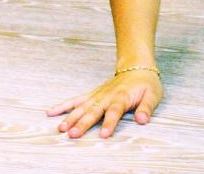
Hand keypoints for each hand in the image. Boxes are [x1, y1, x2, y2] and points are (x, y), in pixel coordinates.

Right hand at [46, 69, 162, 138]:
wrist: (136, 67)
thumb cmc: (145, 83)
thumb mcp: (152, 95)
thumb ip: (146, 108)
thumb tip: (142, 120)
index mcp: (122, 97)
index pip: (114, 111)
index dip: (109, 123)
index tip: (103, 134)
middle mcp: (106, 96)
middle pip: (93, 111)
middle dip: (83, 123)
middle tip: (73, 134)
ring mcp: (97, 95)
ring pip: (81, 106)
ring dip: (70, 117)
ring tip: (61, 128)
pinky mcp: (91, 95)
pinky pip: (75, 100)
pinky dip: (63, 106)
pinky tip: (51, 112)